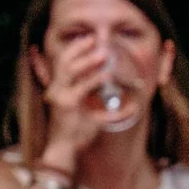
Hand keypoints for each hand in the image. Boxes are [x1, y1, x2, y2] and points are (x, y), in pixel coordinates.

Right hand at [38, 39, 111, 166]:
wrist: (64, 149)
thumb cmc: (77, 133)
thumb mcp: (92, 115)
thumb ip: (105, 106)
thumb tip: (132, 106)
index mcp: (59, 87)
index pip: (63, 62)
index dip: (75, 49)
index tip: (89, 39)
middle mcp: (57, 88)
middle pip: (64, 60)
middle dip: (79, 48)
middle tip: (95, 39)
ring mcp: (60, 95)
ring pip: (69, 69)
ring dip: (88, 60)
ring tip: (104, 54)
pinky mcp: (66, 105)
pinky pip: (81, 88)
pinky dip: (94, 79)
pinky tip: (107, 75)